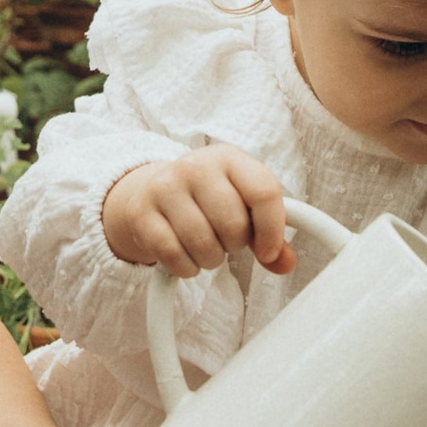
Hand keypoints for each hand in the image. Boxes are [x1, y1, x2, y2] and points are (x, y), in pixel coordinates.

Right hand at [100, 147, 293, 277]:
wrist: (150, 191)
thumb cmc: (206, 199)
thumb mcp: (241, 204)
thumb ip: (269, 232)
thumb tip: (284, 262)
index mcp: (229, 158)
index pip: (264, 191)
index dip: (272, 229)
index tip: (268, 251)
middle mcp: (196, 166)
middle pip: (233, 224)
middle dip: (235, 245)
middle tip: (226, 241)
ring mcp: (165, 187)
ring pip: (203, 244)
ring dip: (210, 259)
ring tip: (206, 249)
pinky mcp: (141, 213)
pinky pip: (173, 255)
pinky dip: (186, 268)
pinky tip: (187, 258)